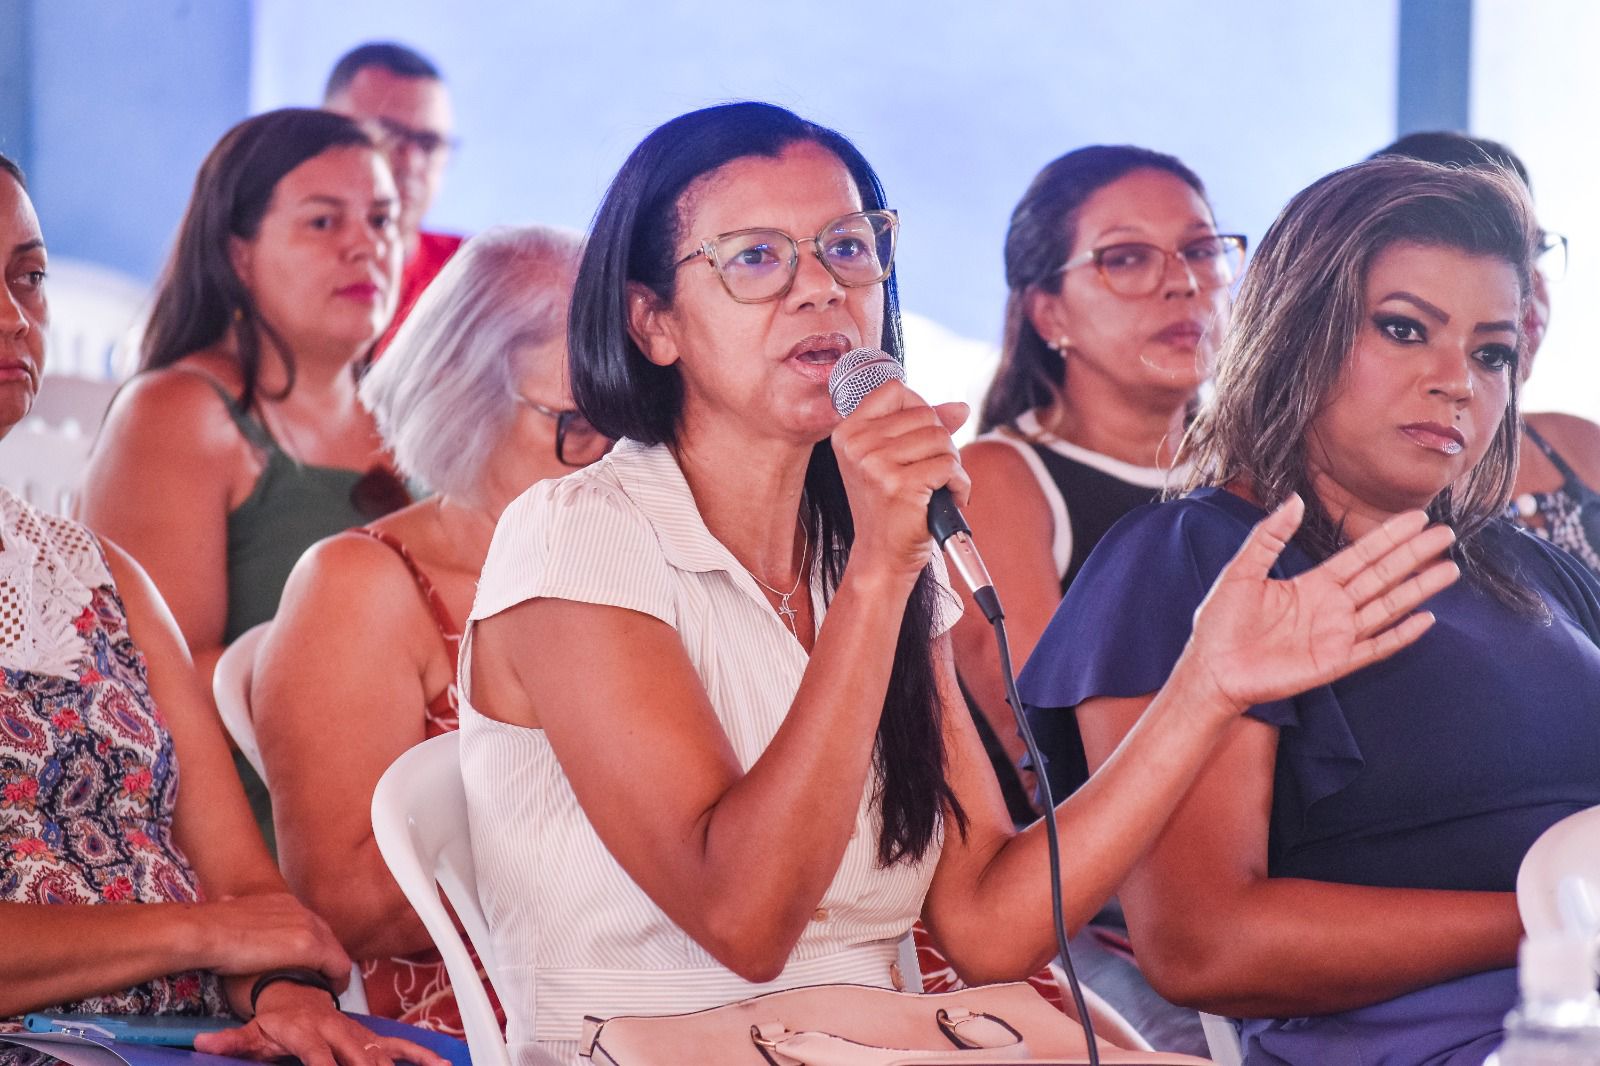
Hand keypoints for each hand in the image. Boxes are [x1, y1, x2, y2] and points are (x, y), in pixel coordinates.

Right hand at [194, 892, 351, 986]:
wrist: (206, 931)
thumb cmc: (208, 930)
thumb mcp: (232, 917)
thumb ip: (244, 921)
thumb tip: (229, 913)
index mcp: (283, 901)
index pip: (309, 925)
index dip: (312, 947)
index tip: (306, 965)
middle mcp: (301, 910)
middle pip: (327, 937)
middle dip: (325, 959)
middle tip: (319, 981)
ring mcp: (308, 927)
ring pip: (336, 952)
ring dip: (330, 972)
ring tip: (323, 990)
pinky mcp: (310, 946)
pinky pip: (338, 966)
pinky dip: (336, 982)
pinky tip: (327, 995)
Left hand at [195, 981, 449, 1065]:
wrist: (296, 986)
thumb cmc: (275, 1015)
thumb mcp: (251, 1030)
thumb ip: (232, 1040)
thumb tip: (202, 1043)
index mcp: (309, 1033)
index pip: (318, 1057)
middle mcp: (338, 1033)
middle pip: (361, 1057)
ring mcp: (356, 1035)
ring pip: (385, 1051)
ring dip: (407, 1062)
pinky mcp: (368, 1037)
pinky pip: (398, 1045)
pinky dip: (420, 1053)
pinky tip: (441, 1063)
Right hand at [831, 379, 969, 582]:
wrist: (882, 555)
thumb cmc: (890, 507)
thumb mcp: (897, 459)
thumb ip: (924, 426)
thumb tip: (961, 407)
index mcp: (848, 432)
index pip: (895, 389)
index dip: (919, 408)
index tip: (919, 439)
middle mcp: (856, 445)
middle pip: (925, 414)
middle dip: (941, 443)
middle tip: (931, 473)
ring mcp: (875, 464)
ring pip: (941, 438)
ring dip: (951, 465)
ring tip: (936, 487)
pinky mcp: (899, 484)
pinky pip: (949, 465)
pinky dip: (959, 484)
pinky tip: (945, 499)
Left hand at [1178, 494, 1458, 716]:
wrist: (1211, 669)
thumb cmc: (1220, 623)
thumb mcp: (1241, 571)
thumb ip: (1268, 537)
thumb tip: (1295, 499)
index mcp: (1312, 584)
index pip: (1360, 556)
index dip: (1388, 537)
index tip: (1417, 517)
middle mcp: (1331, 607)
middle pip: (1382, 576)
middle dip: (1413, 556)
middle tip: (1446, 535)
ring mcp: (1336, 635)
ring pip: (1386, 607)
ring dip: (1417, 589)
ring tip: (1449, 569)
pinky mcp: (1335, 662)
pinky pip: (1376, 647)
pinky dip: (1401, 635)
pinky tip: (1426, 619)